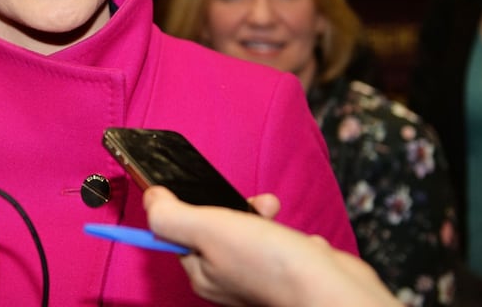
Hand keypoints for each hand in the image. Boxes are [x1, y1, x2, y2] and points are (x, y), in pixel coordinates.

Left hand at [143, 187, 398, 306]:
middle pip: (216, 229)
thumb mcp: (208, 229)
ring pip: (247, 232)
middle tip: (249, 202)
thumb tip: (150, 198)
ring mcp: (257, 276)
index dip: (190, 208)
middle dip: (232, 206)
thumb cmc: (270, 263)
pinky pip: (277, 242)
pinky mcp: (285, 272)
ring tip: (273, 210)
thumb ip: (173, 215)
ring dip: (259, 214)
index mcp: (202, 274)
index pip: (180, 234)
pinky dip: (283, 231)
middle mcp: (226, 279)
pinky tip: (293, 233)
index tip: (204, 191)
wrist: (331, 288)